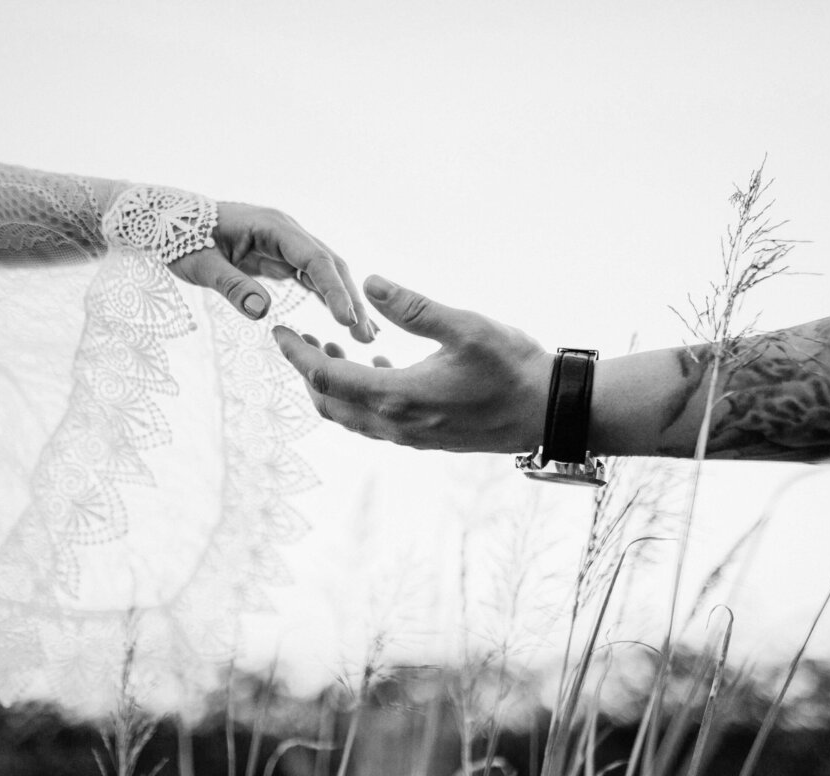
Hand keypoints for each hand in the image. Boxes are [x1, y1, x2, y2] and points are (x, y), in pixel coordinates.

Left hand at [173, 202, 374, 341]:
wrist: (168, 222)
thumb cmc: (181, 239)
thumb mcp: (201, 264)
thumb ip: (231, 286)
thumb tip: (261, 312)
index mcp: (272, 227)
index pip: (314, 259)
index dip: (334, 290)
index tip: (347, 320)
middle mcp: (286, 230)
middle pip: (330, 265)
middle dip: (351, 300)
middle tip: (367, 336)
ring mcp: (286, 242)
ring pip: (326, 272)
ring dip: (345, 301)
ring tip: (365, 335)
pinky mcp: (281, 255)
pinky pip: (311, 276)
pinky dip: (329, 297)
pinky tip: (343, 320)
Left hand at [273, 275, 552, 452]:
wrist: (550, 413)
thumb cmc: (514, 368)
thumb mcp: (467, 328)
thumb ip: (415, 307)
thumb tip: (369, 282)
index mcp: (398, 396)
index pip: (327, 376)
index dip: (297, 354)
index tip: (279, 331)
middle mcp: (398, 423)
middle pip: (330, 403)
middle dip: (308, 371)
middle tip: (299, 337)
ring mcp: (411, 436)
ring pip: (351, 416)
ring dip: (333, 385)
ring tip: (331, 346)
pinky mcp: (426, 439)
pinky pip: (376, 422)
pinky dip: (360, 396)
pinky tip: (375, 366)